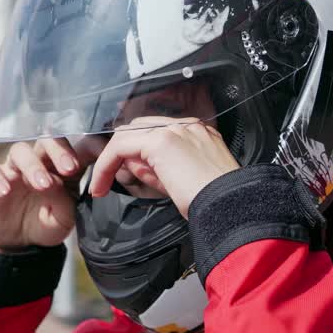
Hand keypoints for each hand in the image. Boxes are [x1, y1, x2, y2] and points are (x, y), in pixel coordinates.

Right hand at [0, 138, 87, 252]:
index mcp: (63, 167)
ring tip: (42, 185)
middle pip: (46, 140)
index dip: (89, 148)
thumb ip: (64, 200)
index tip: (102, 157)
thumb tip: (56, 182)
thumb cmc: (47, 224)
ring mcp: (14, 168)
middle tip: (69, 168)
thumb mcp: (64, 219)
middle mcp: (39, 161)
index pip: (76, 147)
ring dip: (32, 165)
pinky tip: (5, 191)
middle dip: (59, 150)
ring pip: (19, 150)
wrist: (21, 242)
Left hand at [88, 118, 239, 217]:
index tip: (125, 174)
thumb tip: (134, 165)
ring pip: (127, 134)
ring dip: (110, 159)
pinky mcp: (161, 141)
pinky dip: (106, 165)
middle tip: (106, 178)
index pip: (156, 133)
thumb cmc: (216, 203)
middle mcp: (187, 126)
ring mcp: (174, 130)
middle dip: (119, 152)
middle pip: (138, 127)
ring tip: (102, 184)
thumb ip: (156, 171)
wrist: (230, 206)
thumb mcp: (181, 184)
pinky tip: (102, 183)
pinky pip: (121, 147)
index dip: (136, 152)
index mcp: (197, 134)